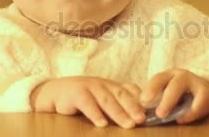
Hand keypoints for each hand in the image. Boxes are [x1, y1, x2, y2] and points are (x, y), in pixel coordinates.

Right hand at [31, 76, 145, 128]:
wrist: (55, 92)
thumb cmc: (83, 98)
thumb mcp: (102, 99)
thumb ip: (118, 104)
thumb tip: (140, 117)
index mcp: (112, 86)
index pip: (130, 90)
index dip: (142, 99)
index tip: (152, 111)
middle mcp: (104, 84)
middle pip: (121, 95)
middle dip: (133, 107)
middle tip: (142, 119)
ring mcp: (90, 87)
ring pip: (107, 100)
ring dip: (119, 113)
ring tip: (129, 124)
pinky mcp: (76, 93)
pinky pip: (87, 104)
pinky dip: (95, 114)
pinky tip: (102, 124)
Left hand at [140, 68, 208, 123]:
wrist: (207, 95)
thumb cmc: (182, 97)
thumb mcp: (169, 95)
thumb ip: (156, 103)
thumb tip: (140, 114)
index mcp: (169, 76)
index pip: (158, 79)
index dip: (150, 89)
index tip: (142, 102)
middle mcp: (181, 76)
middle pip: (171, 83)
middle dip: (163, 98)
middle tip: (157, 114)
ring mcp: (194, 82)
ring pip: (180, 87)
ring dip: (171, 101)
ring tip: (165, 116)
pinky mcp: (206, 93)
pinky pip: (199, 102)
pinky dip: (190, 112)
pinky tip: (182, 120)